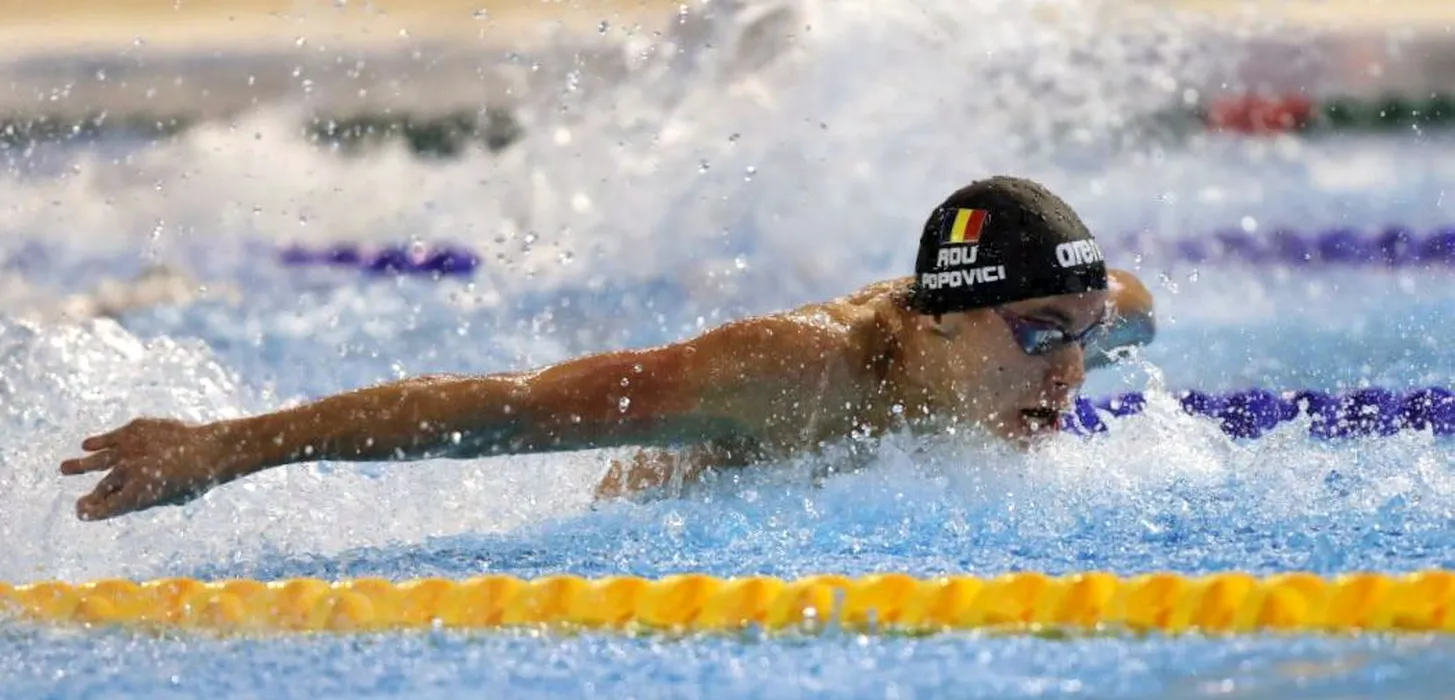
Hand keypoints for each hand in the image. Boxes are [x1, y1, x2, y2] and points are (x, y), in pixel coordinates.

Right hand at [60, 418, 225, 520]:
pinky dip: (97, 443)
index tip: (83, 513)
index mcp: (133, 496)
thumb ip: (146, 498)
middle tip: (82, 503)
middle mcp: (125, 473)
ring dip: (79, 465)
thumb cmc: (198, 479)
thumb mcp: (172, 497)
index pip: (103, 508)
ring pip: (94, 460)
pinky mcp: (133, 430)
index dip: (92, 512)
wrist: (212, 447)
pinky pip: (109, 438)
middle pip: (101, 488)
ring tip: (64, 468)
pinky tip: (88, 446)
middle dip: (91, 497)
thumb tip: (126, 495)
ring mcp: (127, 449)